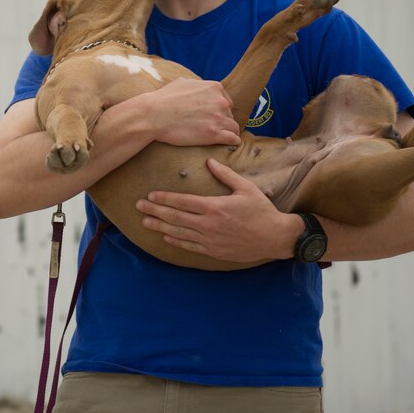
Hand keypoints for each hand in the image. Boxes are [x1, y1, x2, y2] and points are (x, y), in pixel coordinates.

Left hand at [135, 158, 298, 262]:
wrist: (276, 237)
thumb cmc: (262, 210)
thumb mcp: (246, 188)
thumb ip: (225, 174)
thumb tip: (209, 160)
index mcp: (215, 207)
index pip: (183, 202)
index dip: (165, 198)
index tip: (150, 195)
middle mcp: (209, 224)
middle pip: (176, 217)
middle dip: (155, 211)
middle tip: (138, 207)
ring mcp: (210, 240)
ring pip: (179, 233)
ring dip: (161, 227)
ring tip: (145, 222)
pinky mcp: (214, 251)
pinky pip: (190, 246)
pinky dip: (176, 241)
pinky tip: (166, 236)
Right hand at [143, 78, 239, 146]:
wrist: (153, 115)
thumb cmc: (164, 99)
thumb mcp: (183, 82)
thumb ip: (198, 85)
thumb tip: (202, 88)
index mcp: (214, 88)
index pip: (226, 100)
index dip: (219, 109)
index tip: (213, 116)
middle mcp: (220, 102)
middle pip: (229, 113)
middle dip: (222, 120)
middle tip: (212, 127)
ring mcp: (218, 118)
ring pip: (233, 127)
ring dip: (228, 131)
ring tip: (222, 137)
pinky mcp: (214, 135)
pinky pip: (233, 139)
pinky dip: (232, 141)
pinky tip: (229, 142)